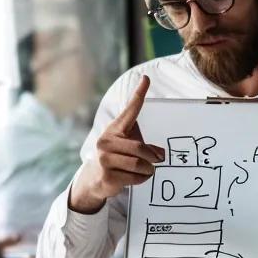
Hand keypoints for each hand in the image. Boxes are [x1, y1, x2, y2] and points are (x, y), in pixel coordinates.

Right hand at [69, 77, 164, 213]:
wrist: (95, 178)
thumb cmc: (116, 157)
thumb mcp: (128, 146)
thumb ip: (145, 147)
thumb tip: (162, 154)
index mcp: (114, 130)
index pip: (129, 110)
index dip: (139, 94)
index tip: (146, 79)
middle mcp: (107, 141)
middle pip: (139, 148)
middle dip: (152, 156)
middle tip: (158, 160)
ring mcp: (105, 159)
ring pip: (138, 164)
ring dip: (148, 169)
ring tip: (148, 170)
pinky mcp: (107, 176)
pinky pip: (134, 177)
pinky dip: (142, 179)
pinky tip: (138, 177)